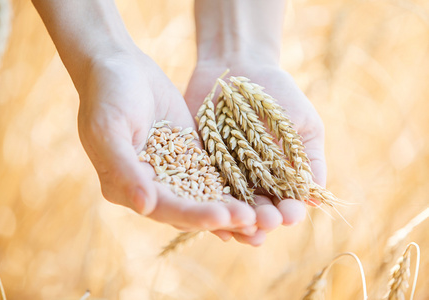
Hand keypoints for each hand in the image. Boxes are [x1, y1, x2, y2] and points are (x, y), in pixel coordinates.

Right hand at [76, 51, 258, 232]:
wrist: (120, 64)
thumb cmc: (107, 95)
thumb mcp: (108, 130)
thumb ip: (124, 169)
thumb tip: (144, 207)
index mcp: (126, 187)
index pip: (164, 209)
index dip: (193, 216)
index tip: (221, 217)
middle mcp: (151, 185)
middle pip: (189, 209)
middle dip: (220, 215)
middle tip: (251, 221)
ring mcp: (173, 170)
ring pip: (205, 195)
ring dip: (231, 205)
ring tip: (261, 214)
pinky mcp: (190, 153)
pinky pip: (213, 171)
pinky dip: (233, 182)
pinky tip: (257, 189)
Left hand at [185, 62, 324, 243]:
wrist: (240, 66)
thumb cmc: (279, 94)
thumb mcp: (302, 123)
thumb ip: (308, 158)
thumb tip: (317, 197)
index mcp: (280, 175)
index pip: (287, 202)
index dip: (290, 211)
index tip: (292, 215)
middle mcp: (253, 181)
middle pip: (258, 210)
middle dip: (263, 220)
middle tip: (266, 223)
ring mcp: (225, 174)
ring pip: (230, 206)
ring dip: (235, 220)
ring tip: (239, 230)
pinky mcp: (200, 164)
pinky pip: (201, 189)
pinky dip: (205, 203)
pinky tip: (207, 213)